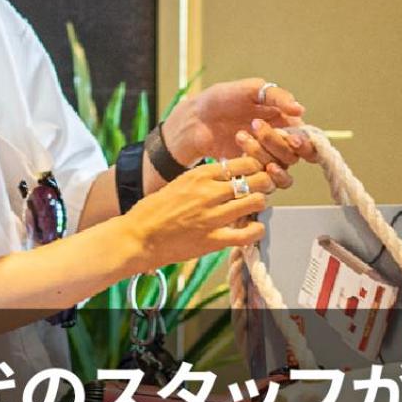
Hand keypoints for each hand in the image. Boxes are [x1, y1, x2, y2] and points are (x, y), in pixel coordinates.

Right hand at [121, 155, 273, 267]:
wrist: (137, 237)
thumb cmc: (154, 211)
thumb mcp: (179, 183)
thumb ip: (203, 179)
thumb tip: (227, 173)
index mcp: (200, 175)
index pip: (243, 162)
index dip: (256, 166)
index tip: (256, 171)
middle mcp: (209, 192)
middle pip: (256, 179)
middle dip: (264, 183)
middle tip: (262, 189)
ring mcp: (212, 217)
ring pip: (256, 202)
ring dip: (260, 204)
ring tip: (254, 208)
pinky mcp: (213, 240)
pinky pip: (248, 234)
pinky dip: (256, 230)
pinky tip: (252, 229)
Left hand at [165, 78, 314, 188]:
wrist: (195, 118)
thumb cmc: (222, 99)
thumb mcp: (250, 89)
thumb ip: (277, 96)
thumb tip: (300, 110)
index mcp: (285, 121)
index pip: (307, 138)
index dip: (305, 142)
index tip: (293, 138)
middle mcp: (280, 141)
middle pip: (295, 154)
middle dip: (276, 142)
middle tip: (255, 125)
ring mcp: (266, 158)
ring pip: (281, 167)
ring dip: (263, 153)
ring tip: (240, 135)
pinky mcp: (252, 171)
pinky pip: (267, 181)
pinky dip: (261, 173)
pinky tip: (247, 160)